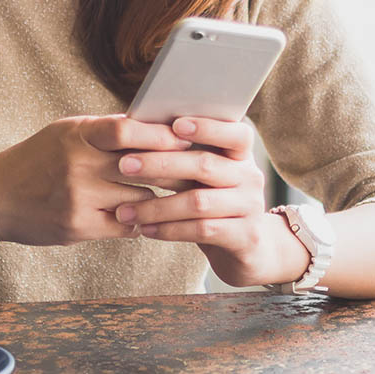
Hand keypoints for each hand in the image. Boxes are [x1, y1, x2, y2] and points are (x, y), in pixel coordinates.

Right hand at [0, 115, 190, 245]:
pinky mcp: (77, 228)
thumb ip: (106, 130)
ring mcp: (78, 199)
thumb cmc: (36, 158)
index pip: (129, 130)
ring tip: (181, 195)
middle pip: (142, 167)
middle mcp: (78, 165)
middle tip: (199, 169)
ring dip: (160, 199)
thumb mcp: (66, 132)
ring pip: (140, 200)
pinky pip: (126, 227)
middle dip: (174, 168)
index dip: (162, 135)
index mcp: (77, 135)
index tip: (186, 138)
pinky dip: (141, 222)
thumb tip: (155, 125)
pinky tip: (151, 217)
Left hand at [114, 117, 276, 286]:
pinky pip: (201, 230)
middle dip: (161, 163)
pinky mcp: (244, 237)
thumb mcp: (206, 176)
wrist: (250, 249)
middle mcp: (250, 177)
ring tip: (124, 211)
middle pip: (204, 164)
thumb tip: (139, 134)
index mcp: (240, 155)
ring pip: (198, 202)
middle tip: (124, 164)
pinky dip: (169, 229)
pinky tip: (145, 229)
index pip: (235, 133)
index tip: (175, 124)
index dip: (207, 127)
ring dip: (156, 206)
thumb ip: (184, 156)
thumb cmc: (215, 202)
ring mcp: (250, 207)